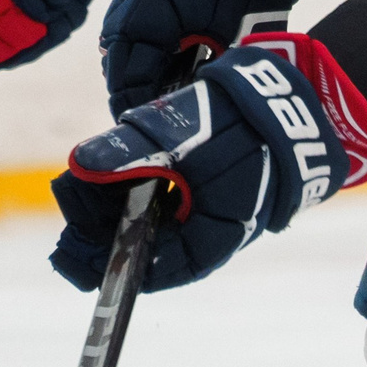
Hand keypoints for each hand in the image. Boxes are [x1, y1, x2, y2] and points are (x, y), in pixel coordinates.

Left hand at [49, 34, 366, 291]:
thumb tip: (78, 165)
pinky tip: (123, 166)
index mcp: (204, 243)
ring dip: (119, 202)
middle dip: (102, 223)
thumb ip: (128, 151)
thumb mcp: (179, 134)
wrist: (301, 95)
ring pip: (153, 220)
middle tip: (71, 191)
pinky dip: (142, 186)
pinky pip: (169, 200)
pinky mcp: (216, 189)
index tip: (65, 246)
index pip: (141, 270)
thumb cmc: (245, 123)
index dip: (98, 259)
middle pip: (142, 245)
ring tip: (88, 177)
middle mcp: (210, 238)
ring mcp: (215, 213)